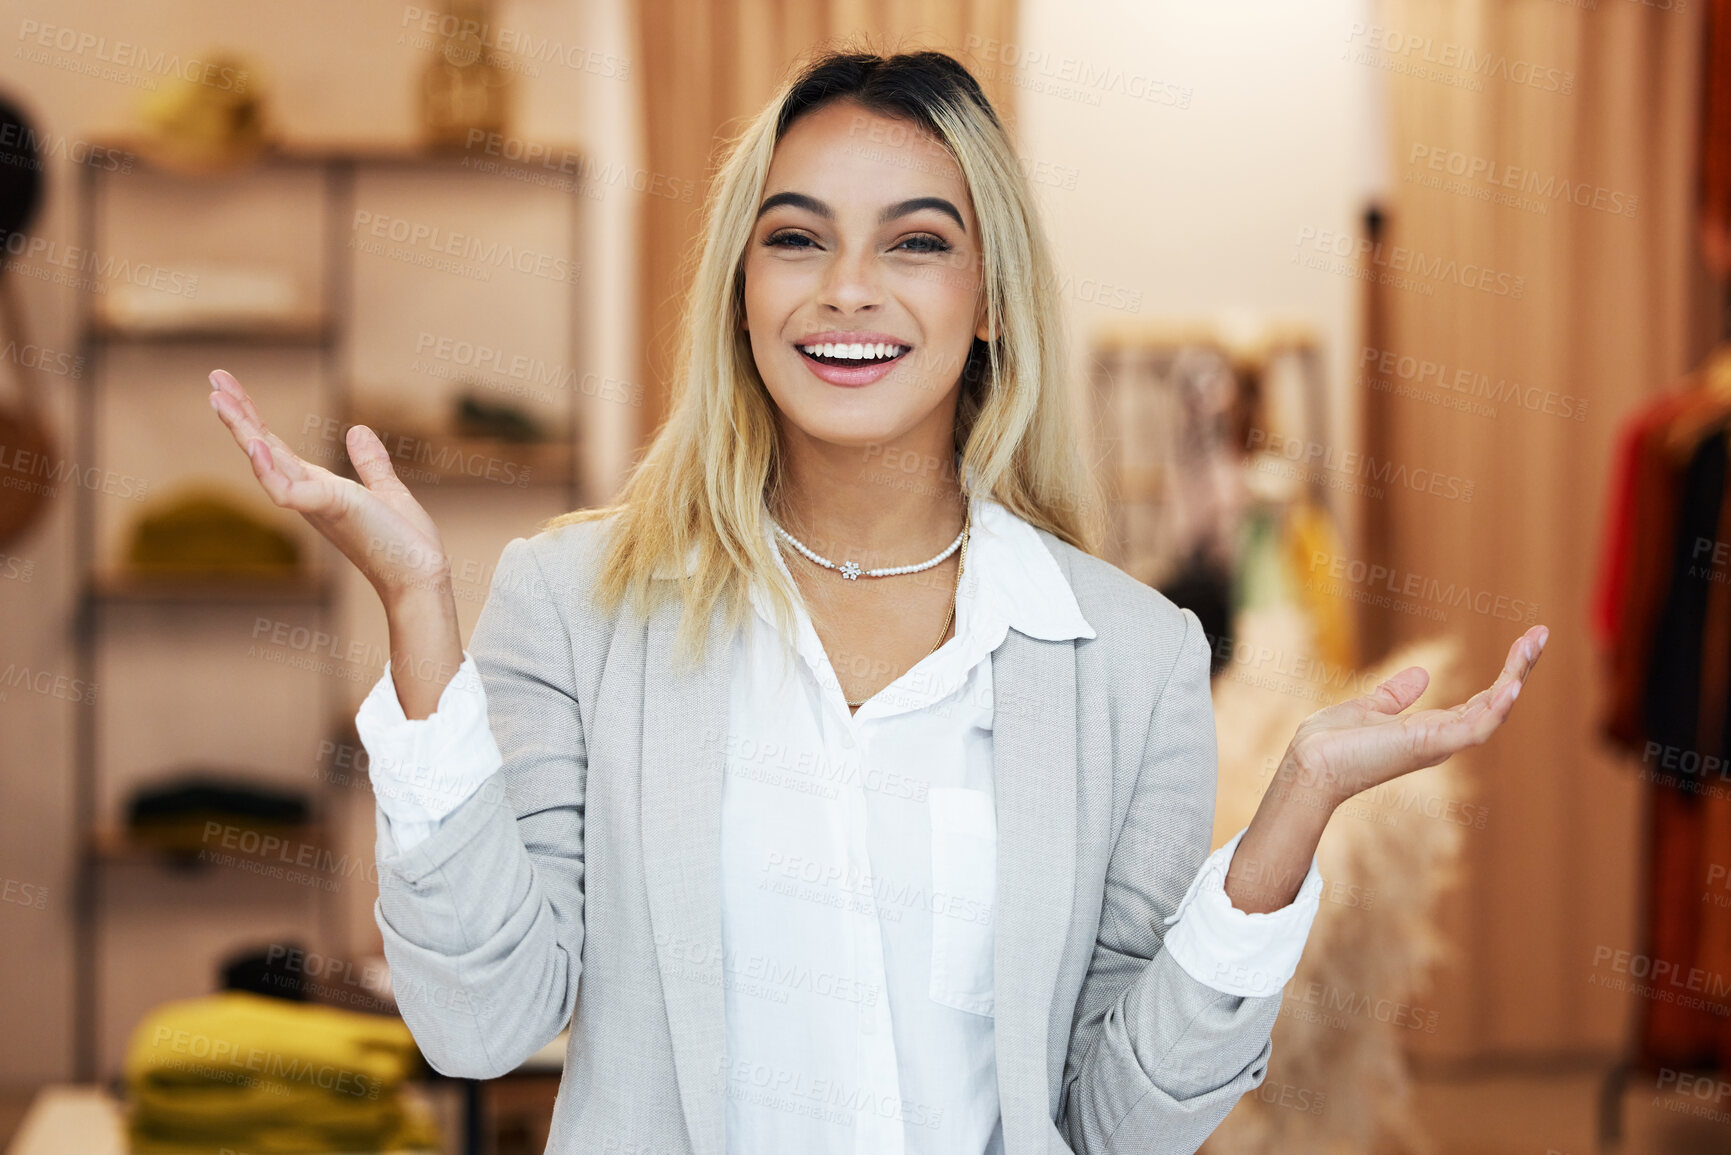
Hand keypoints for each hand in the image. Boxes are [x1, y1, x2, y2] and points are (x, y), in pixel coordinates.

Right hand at [205, 368, 449, 606]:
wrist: (419, 576)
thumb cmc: (404, 543)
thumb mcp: (386, 492)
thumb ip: (370, 463)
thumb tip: (357, 430)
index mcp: (319, 486)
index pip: (277, 445)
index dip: (254, 416)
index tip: (229, 385)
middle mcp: (308, 493)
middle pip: (264, 447)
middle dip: (238, 414)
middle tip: (214, 378)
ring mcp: (315, 503)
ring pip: (268, 463)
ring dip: (244, 432)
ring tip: (221, 401)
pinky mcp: (329, 511)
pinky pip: (288, 491)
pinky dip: (269, 470)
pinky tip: (257, 445)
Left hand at [1280, 623, 1548, 809]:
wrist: (1310, 763)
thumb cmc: (1332, 744)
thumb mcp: (1369, 709)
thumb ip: (1396, 696)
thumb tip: (1422, 675)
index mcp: (1431, 729)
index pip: (1482, 700)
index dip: (1506, 674)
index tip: (1524, 643)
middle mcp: (1443, 738)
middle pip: (1495, 701)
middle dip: (1520, 668)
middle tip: (1541, 634)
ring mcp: (1439, 744)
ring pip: (1493, 710)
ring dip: (1515, 677)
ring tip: (1533, 643)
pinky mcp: (1429, 746)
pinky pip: (1473, 730)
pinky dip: (1495, 709)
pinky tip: (1512, 685)